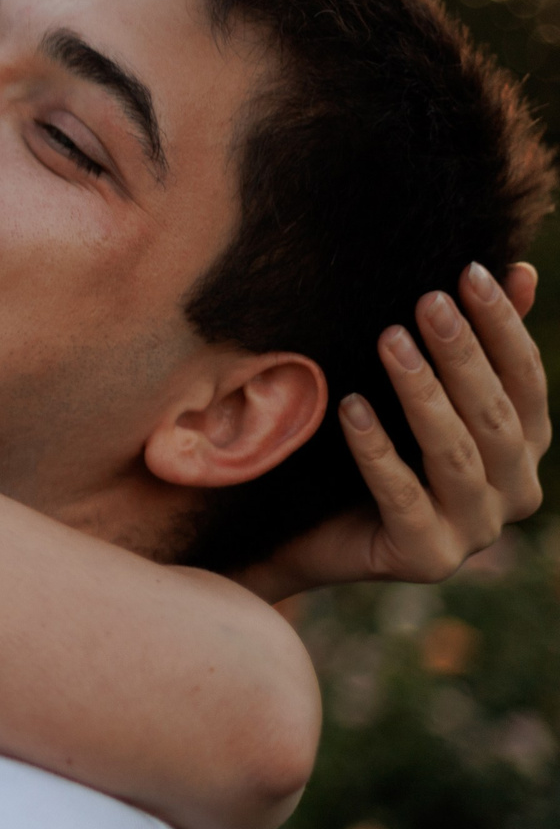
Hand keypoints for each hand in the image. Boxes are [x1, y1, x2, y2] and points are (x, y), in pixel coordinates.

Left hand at [239, 262, 545, 602]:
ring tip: (389, 340)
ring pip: (455, 454)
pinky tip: (351, 408)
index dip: (503, 326)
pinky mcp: (426, 557)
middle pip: (494, 415)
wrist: (302, 529)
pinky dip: (377, 451)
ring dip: (422, 394)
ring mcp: (475, 531)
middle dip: (462, 354)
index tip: (469, 272)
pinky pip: (403, 497)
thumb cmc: (365, 446)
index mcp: (524, 447)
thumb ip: (470, 342)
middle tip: (426, 301)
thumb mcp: (415, 389)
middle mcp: (514, 491)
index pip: (526, 379)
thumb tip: (518, 271)